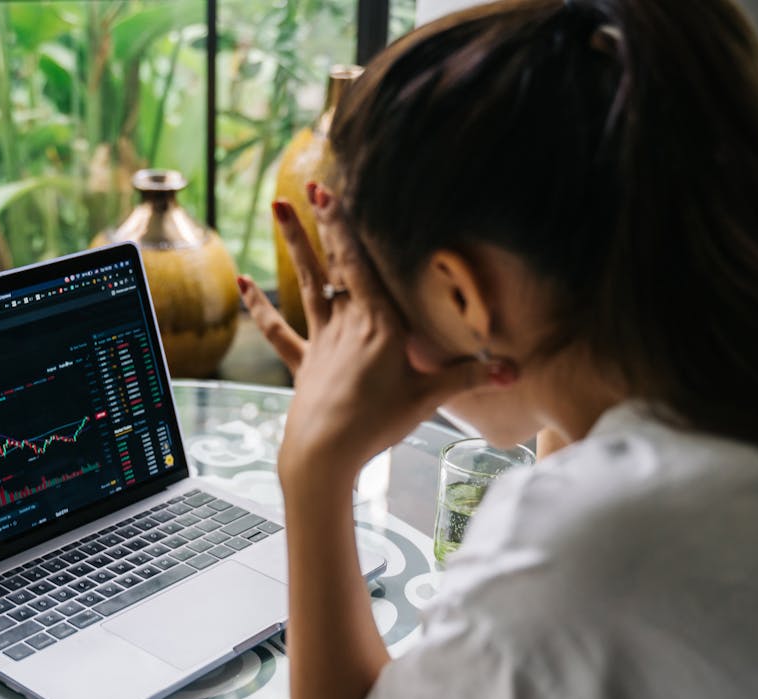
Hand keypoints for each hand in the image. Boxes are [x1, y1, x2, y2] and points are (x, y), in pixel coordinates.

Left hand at [243, 183, 505, 479]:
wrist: (325, 453)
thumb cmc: (377, 424)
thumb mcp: (428, 398)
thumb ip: (470, 376)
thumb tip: (516, 370)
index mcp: (379, 324)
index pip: (362, 266)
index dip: (347, 227)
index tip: (333, 192)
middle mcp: (347, 323)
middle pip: (335, 264)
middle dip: (324, 223)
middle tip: (310, 185)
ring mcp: (321, 340)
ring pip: (306, 283)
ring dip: (292, 245)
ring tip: (277, 208)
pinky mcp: (303, 362)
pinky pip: (277, 329)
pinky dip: (257, 306)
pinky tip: (240, 282)